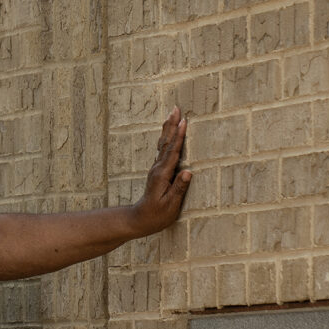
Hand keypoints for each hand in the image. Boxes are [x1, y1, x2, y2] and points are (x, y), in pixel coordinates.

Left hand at [131, 108, 192, 235]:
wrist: (139, 220)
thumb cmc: (156, 216)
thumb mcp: (170, 205)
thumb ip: (179, 188)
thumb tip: (188, 172)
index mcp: (162, 175)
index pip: (173, 152)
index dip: (179, 137)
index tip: (184, 122)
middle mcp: (157, 168)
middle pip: (166, 143)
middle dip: (172, 125)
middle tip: (176, 108)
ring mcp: (156, 168)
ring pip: (163, 144)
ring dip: (169, 128)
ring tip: (173, 114)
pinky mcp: (158, 171)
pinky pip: (163, 150)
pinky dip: (167, 138)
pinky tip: (169, 133)